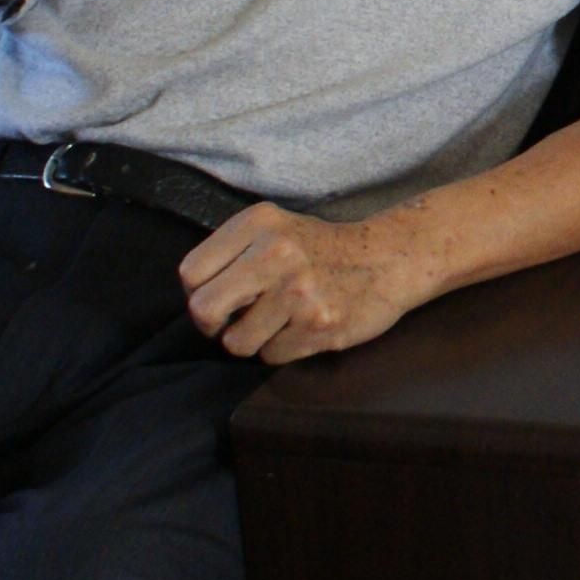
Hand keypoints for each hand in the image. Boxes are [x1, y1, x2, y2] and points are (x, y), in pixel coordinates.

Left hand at [180, 204, 423, 362]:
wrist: (389, 259)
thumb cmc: (322, 249)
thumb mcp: (275, 229)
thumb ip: (233, 252)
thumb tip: (194, 295)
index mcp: (259, 223)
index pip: (191, 273)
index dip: (197, 292)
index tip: (220, 296)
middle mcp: (277, 253)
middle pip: (203, 310)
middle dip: (213, 324)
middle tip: (234, 320)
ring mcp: (300, 292)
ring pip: (236, 343)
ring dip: (252, 339)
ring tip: (277, 321)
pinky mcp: (320, 325)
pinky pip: (271, 355)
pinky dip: (282, 347)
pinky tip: (302, 327)